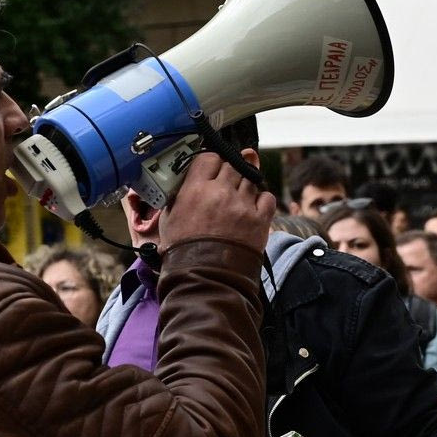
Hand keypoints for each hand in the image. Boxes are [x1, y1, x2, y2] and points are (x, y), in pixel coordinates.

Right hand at [158, 152, 274, 253]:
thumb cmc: (183, 251)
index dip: (211, 164)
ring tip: (236, 201)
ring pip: (250, 179)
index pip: (209, 157)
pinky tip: (252, 210)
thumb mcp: (170, 217)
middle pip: (232, 165)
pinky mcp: (260, 220)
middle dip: (229, 174)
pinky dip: (261, 201)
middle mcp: (221, 192)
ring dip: (245, 187)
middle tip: (224, 188)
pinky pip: (267, 197)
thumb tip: (189, 179)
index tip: (211, 172)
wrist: (205, 279)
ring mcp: (242, 205)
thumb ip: (180, 192)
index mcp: (195, 189)